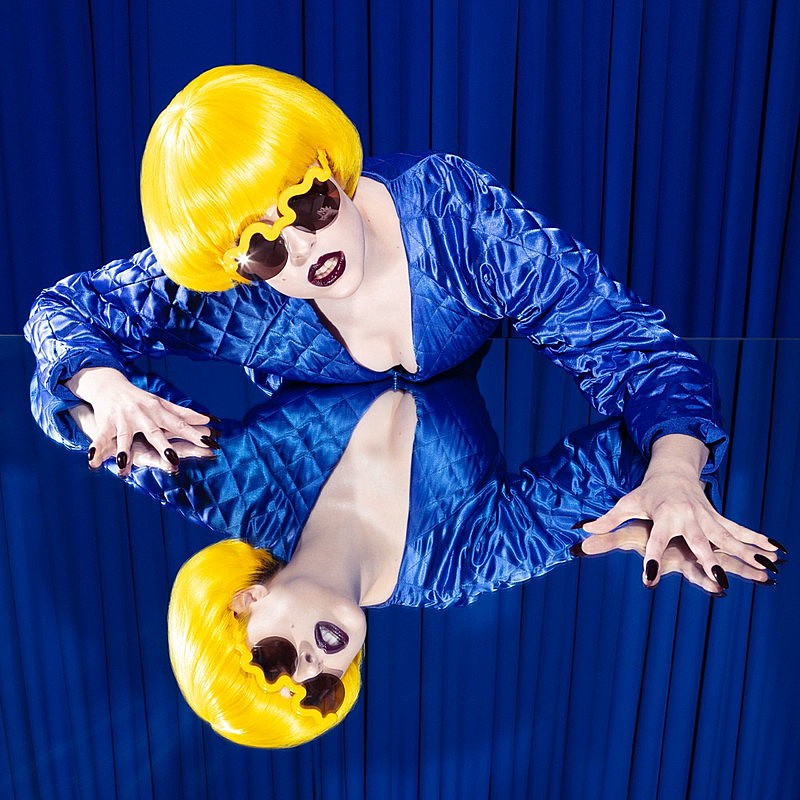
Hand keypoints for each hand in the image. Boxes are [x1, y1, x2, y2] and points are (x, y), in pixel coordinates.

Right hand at [66, 367, 217, 475]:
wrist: (108, 385)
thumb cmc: (140, 399)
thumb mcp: (162, 404)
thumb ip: (183, 414)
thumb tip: (208, 420)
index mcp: (158, 411)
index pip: (179, 424)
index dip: (193, 433)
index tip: (209, 442)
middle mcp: (142, 415)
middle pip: (154, 433)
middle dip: (162, 446)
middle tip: (173, 460)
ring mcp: (123, 419)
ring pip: (125, 437)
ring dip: (124, 450)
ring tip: (124, 464)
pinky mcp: (106, 423)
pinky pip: (101, 438)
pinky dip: (97, 449)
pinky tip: (93, 462)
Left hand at [579, 434, 785, 589]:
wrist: (672, 470)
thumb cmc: (646, 492)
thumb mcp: (625, 504)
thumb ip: (608, 520)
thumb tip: (582, 531)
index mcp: (663, 515)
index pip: (655, 540)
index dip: (650, 559)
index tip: (648, 579)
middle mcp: (688, 517)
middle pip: (700, 542)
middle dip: (709, 561)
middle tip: (719, 581)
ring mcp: (707, 517)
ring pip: (728, 538)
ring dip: (746, 553)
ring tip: (766, 569)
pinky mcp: (718, 518)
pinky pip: (740, 531)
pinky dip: (758, 540)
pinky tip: (777, 552)